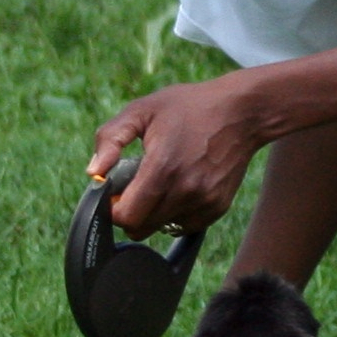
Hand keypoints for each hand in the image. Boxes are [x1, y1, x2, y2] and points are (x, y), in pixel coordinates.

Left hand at [88, 77, 267, 235]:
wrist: (243, 112)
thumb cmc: (189, 107)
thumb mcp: (143, 110)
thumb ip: (110, 139)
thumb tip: (94, 172)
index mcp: (163, 167)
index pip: (126, 217)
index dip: (112, 209)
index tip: (116, 192)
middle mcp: (186, 190)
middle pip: (141, 228)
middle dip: (131, 212)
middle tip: (137, 186)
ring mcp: (204, 201)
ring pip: (161, 229)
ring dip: (154, 213)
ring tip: (163, 182)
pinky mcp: (218, 207)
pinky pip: (184, 225)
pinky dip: (176, 213)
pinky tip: (181, 187)